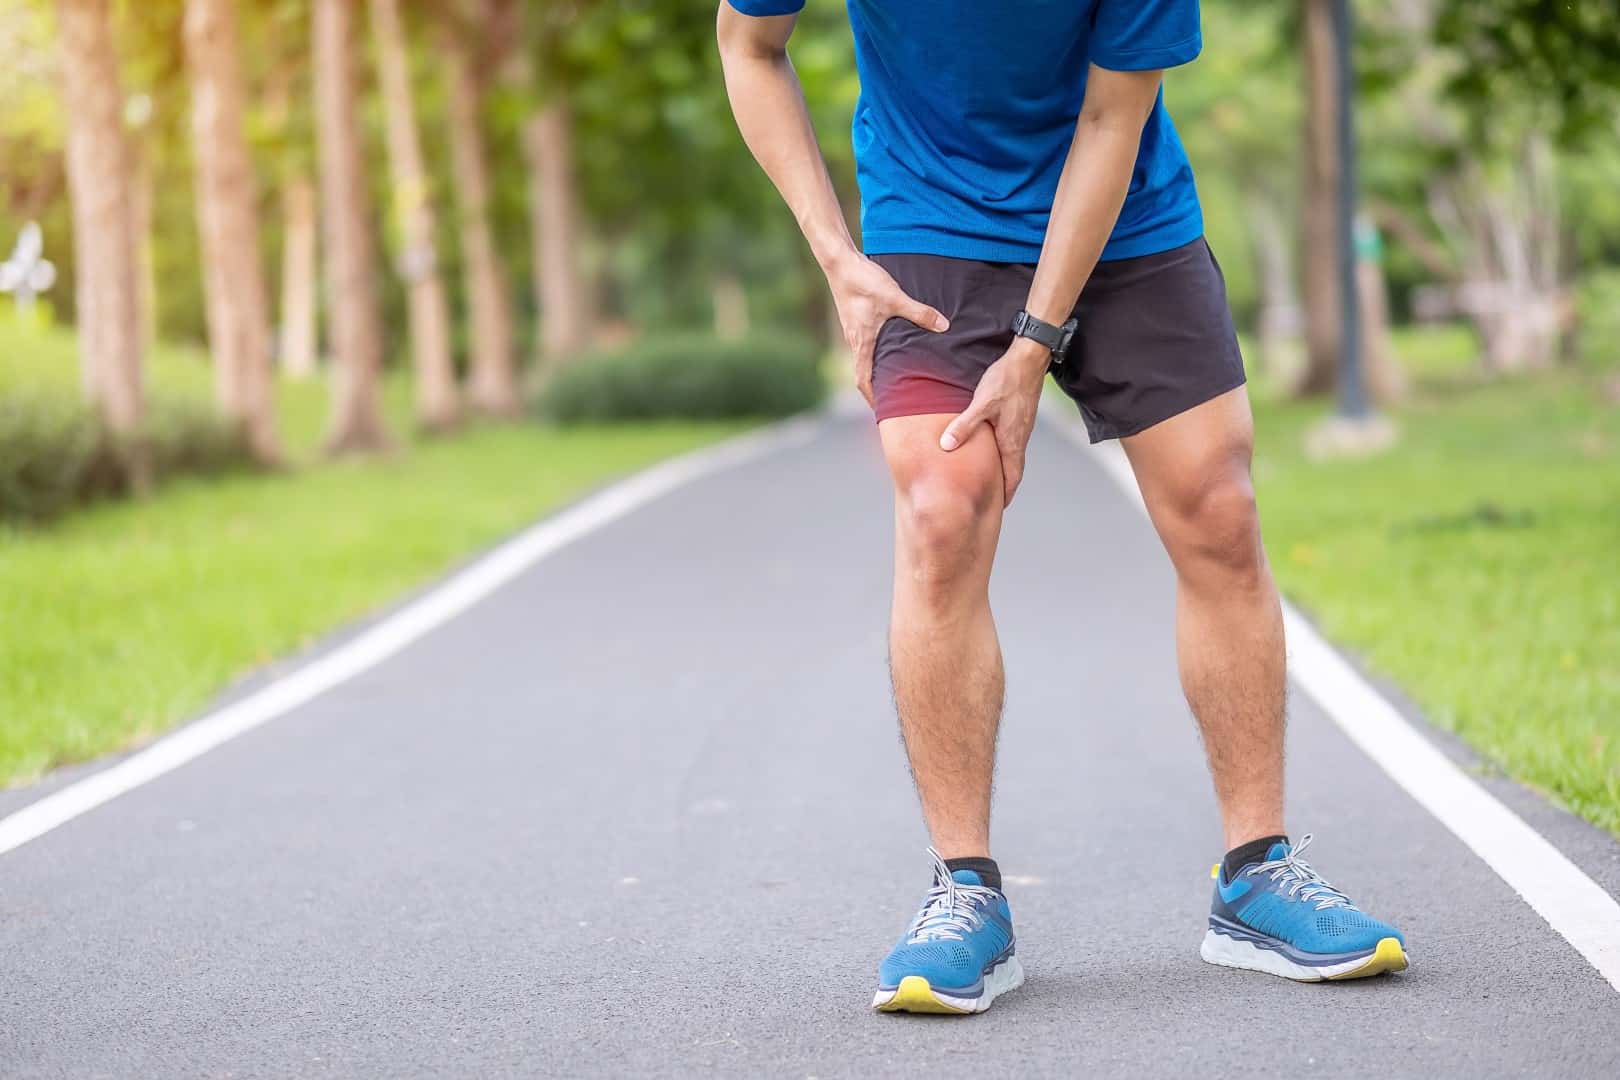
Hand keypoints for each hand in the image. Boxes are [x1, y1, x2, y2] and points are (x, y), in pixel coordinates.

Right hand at [824, 250, 948, 406]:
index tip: (884, 413)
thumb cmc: (863, 281)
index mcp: (862, 342)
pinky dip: (875, 354)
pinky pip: (864, 344)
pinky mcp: (854, 318)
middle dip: (876, 389)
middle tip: (895, 400)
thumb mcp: (894, 297)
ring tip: (895, 378)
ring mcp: (853, 330)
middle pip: (863, 373)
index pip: (863, 380)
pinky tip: (890, 348)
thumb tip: (943, 326)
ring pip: (864, 358)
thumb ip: (919, 312)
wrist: (839, 262)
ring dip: (876, 371)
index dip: (872, 399)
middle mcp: (854, 340)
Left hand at [939, 338, 1049, 505]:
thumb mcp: (981, 403)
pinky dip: (1005, 452)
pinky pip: (1013, 441)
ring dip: (1005, 469)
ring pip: (1014, 455)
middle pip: (1015, 469)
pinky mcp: (1020, 416)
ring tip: (993, 478)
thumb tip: (947, 446)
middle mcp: (1019, 437)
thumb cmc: (1007, 381)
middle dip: (1006, 486)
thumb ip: (964, 426)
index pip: (1012, 476)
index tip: (999, 507)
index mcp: (1011, 440)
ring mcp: (1022, 427)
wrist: (1029, 359)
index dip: (1006, 493)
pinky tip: (994, 447)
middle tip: (995, 498)